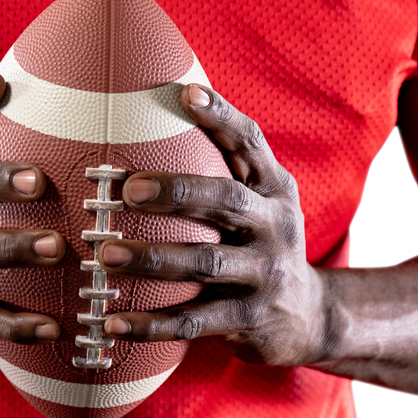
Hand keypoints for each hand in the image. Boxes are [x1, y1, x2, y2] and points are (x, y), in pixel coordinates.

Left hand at [99, 84, 327, 365]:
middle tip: (127, 190)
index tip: (185, 94)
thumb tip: (167, 106)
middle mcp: (275, 227)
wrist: (311, 317)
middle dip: (176, 192)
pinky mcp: (249, 319)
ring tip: (106, 255)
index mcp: (274, 190)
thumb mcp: (261, 203)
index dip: (221, 117)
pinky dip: (151, 323)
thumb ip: (226, 168)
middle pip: (226, 201)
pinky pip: (194, 321)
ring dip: (152, 258)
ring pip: (205, 263)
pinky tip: (112, 321)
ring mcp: (265, 275)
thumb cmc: (263, 245)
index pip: (250, 144)